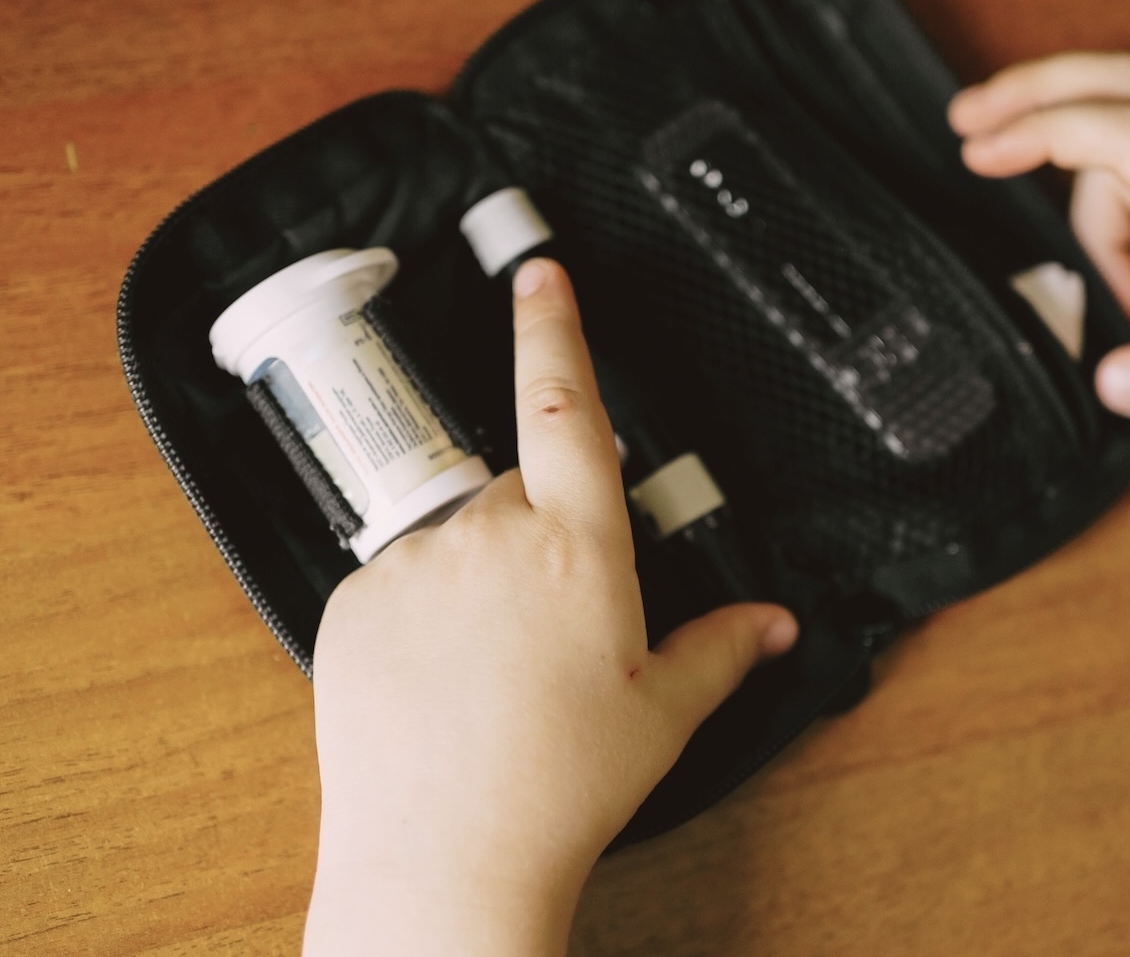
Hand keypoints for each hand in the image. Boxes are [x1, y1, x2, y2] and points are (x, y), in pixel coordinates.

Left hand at [301, 258, 798, 955]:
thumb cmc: (561, 786)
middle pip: (519, 495)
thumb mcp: (660, 714)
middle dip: (538, 538)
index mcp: (579, 550)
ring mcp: (416, 565)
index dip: (554, 330)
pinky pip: (397, 581)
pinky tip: (439, 682)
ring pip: (457, 541)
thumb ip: (720, 651)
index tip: (541, 275)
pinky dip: (419, 614)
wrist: (445, 853)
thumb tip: (775, 623)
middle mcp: (493, 536)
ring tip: (491, 674)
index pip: (566, 410)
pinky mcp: (354, 601)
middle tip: (550, 633)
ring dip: (476, 580)